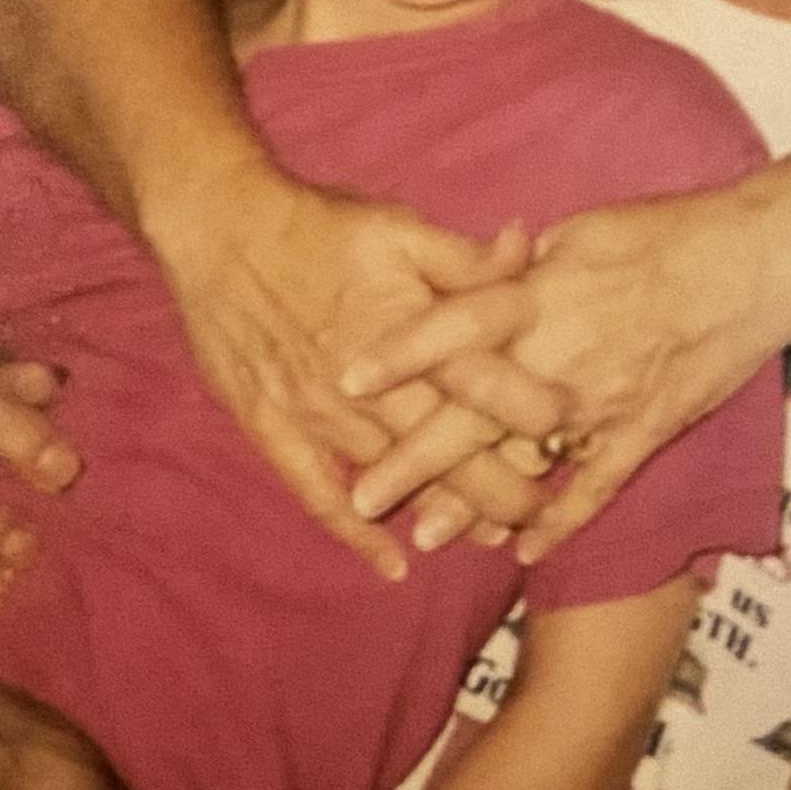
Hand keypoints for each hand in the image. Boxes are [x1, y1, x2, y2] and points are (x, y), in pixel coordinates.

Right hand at [145, 168, 538, 580]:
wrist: (218, 230)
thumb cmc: (314, 225)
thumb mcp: (397, 226)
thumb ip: (464, 256)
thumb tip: (528, 250)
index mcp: (405, 330)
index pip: (480, 379)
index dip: (528, 409)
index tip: (572, 431)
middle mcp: (367, 384)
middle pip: (445, 448)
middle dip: (499, 484)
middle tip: (543, 509)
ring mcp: (319, 414)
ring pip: (393, 478)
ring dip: (443, 510)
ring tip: (491, 538)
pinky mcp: (275, 431)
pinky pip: (319, 494)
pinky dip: (356, 533)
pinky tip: (393, 564)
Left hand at [340, 178, 780, 565]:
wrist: (758, 263)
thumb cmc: (669, 233)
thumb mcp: (582, 229)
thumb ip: (522, 265)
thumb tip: (478, 274)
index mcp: (540, 295)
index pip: (454, 328)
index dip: (400, 354)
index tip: (345, 378)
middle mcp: (560, 355)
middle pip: (472, 414)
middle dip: (413, 459)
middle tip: (361, 496)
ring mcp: (601, 402)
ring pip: (524, 461)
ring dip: (474, 503)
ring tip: (426, 536)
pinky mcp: (643, 431)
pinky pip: (595, 487)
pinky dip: (560, 520)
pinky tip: (524, 551)